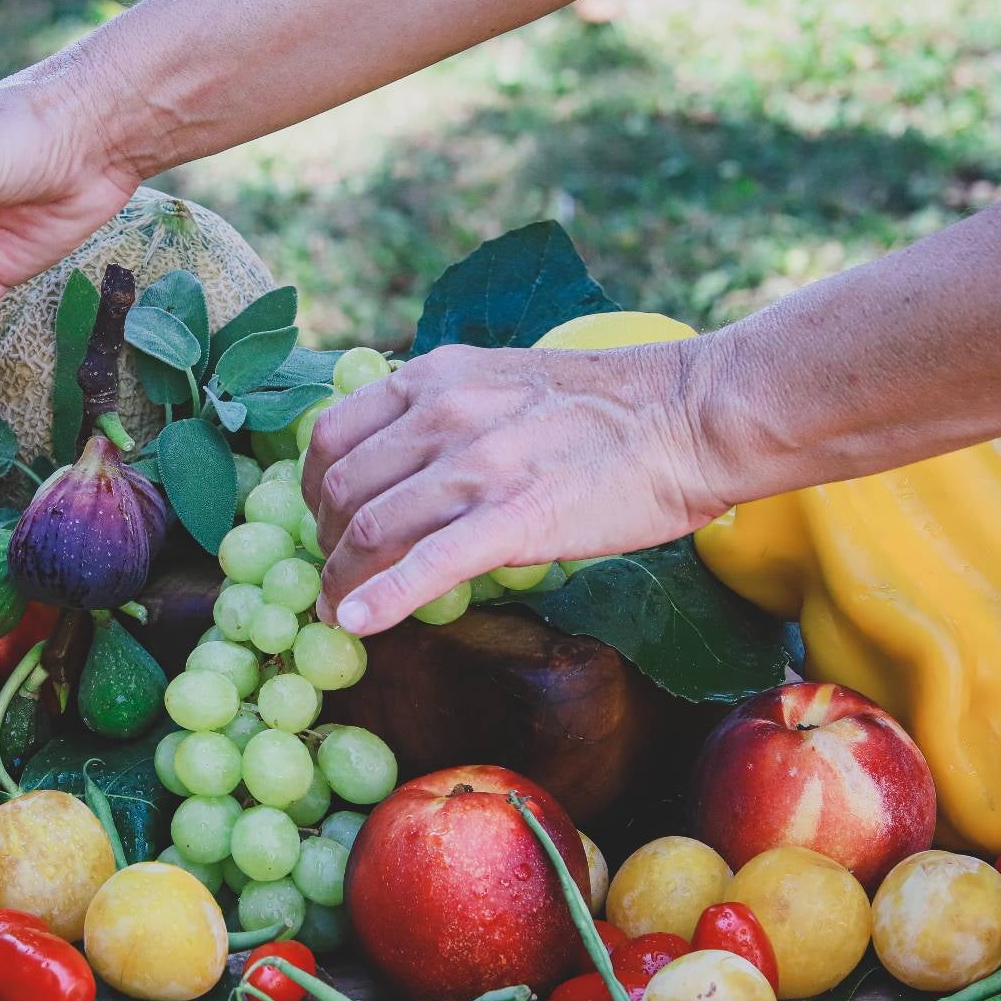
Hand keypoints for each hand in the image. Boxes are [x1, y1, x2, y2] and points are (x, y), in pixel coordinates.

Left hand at [300, 341, 732, 635]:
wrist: (688, 415)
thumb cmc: (606, 407)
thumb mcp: (501, 379)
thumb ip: (444, 408)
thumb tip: (401, 454)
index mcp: (435, 377)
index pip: (333, 434)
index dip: (312, 488)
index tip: (321, 519)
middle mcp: (442, 413)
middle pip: (342, 487)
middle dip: (325, 540)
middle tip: (331, 573)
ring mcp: (476, 466)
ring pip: (371, 529)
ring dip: (341, 578)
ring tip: (336, 609)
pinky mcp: (513, 519)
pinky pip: (426, 566)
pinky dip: (380, 599)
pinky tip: (355, 624)